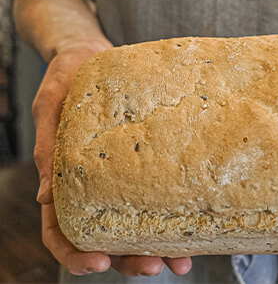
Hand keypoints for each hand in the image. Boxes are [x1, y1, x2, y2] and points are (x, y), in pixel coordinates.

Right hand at [33, 41, 192, 276]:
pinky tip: (192, 221)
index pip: (60, 229)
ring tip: (180, 262)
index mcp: (63, 177)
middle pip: (105, 236)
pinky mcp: (142, 158)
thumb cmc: (67, 76)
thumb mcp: (51, 106)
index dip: (75, 253)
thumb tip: (47, 198)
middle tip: (153, 268)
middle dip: (127, 258)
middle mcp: (94, 183)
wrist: (92, 53)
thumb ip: (49, 147)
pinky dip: (171, 210)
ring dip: (154, 246)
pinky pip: (156, 188)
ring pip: (134, 222)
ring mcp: (120, 174)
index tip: (98, 263)